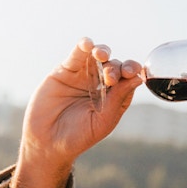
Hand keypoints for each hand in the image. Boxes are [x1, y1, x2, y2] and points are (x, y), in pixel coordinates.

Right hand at [7, 37, 142, 187]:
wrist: (47, 143)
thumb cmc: (78, 137)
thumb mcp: (103, 120)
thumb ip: (119, 99)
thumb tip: (139, 78)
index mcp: (114, 97)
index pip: (128, 78)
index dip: (131, 71)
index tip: (131, 74)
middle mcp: (100, 84)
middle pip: (114, 65)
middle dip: (115, 67)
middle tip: (110, 78)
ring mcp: (83, 76)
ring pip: (97, 56)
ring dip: (102, 51)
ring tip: (100, 55)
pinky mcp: (65, 71)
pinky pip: (76, 54)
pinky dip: (83, 46)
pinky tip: (87, 44)